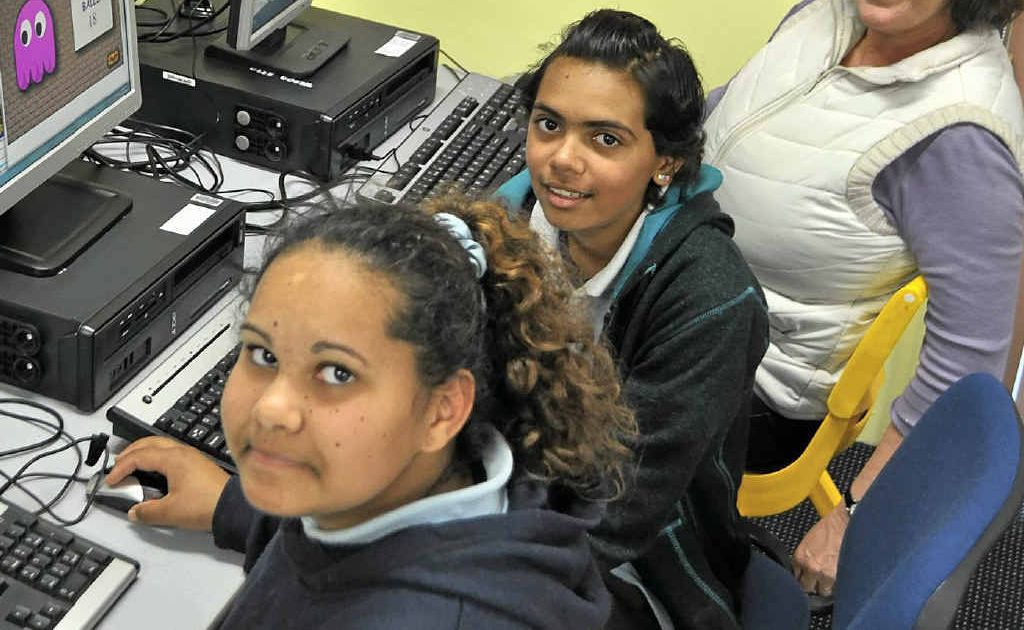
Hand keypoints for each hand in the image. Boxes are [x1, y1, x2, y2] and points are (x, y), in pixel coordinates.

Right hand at [104, 436, 229, 530]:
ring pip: (161, 445)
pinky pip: (171, 452)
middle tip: (117, 464)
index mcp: (173, 458)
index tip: (111, 480)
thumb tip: (134, 512)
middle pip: (149, 442)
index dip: (121, 467)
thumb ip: (147, 511)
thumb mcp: (170, 512)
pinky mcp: (198, 463)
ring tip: (132, 464)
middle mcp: (182, 452)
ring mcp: (192, 456)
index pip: (139, 456)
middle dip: (130, 452)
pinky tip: (154, 468)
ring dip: (144, 451)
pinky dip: (156, 456)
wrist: (233, 507)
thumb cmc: (206, 505)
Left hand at [792, 503, 848, 595]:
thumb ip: (803, 558)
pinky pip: (837, 588)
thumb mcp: (807, 542)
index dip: (802, 579)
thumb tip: (802, 571)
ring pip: (823, 591)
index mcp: (800, 558)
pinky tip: (839, 576)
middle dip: (812, 586)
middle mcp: (811, 568)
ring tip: (829, 579)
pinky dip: (837, 584)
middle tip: (817, 582)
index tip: (805, 579)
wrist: (844, 522)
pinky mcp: (841, 576)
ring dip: (826, 586)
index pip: (796, 578)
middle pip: (807, 588)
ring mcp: (826, 574)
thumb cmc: (828, 528)